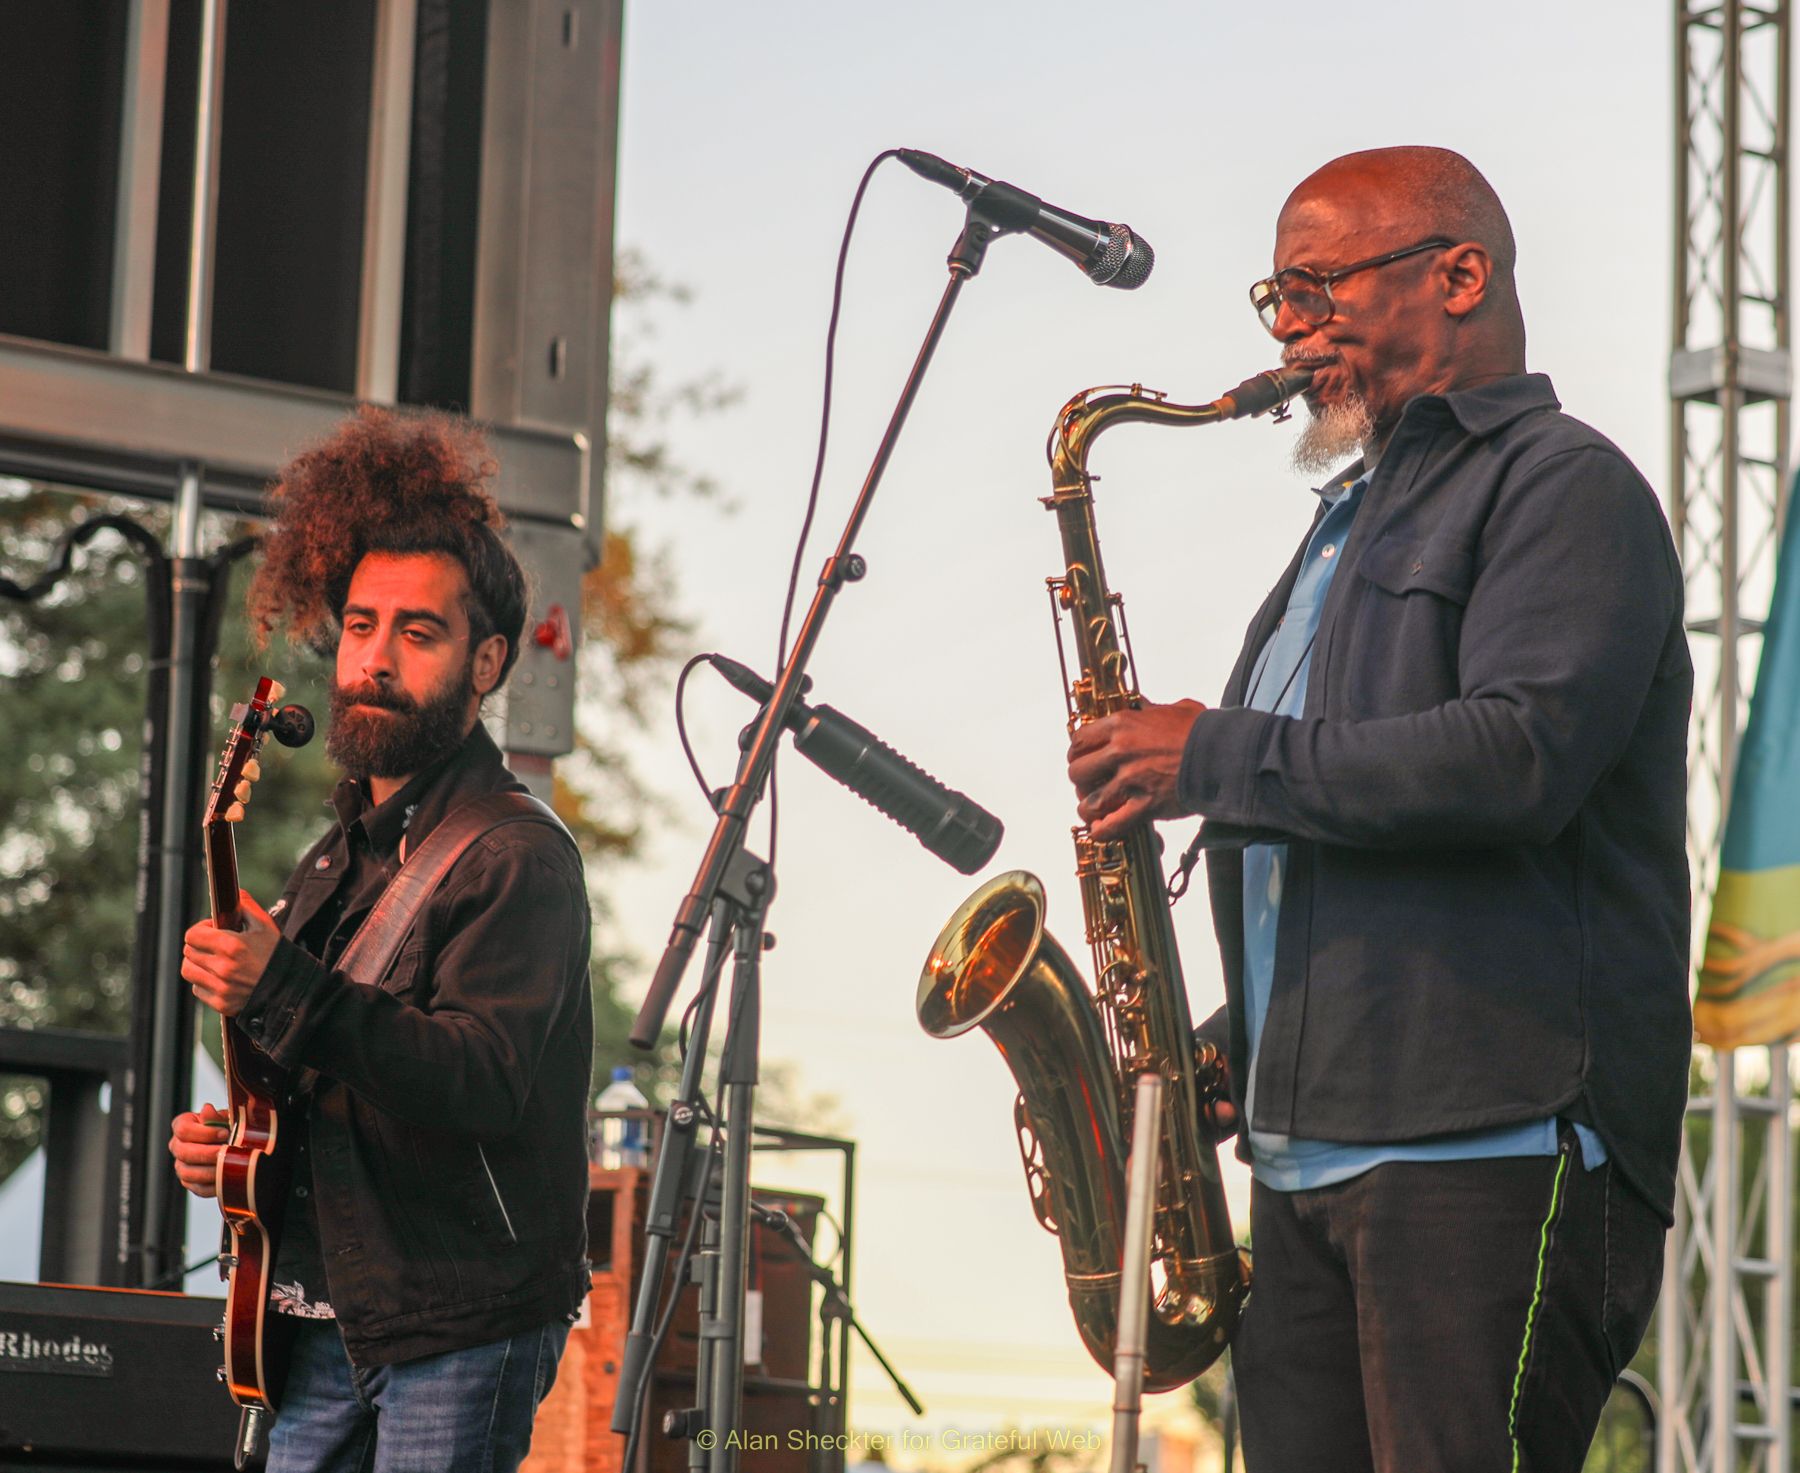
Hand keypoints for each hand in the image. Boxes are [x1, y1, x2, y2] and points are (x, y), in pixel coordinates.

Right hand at [169, 1102, 231, 1197]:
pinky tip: (226, 1178)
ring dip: (210, 1171)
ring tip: (228, 1166)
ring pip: (188, 1173)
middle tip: (226, 1152)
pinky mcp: (190, 1182)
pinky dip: (213, 1185)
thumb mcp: (225, 1119)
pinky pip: (198, 1188)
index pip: (183, 1130)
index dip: (205, 1133)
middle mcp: (177, 1146)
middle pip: (183, 1152)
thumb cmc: (227, 1128)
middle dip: (208, 1153)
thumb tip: (207, 1110)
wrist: (233, 1144)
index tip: (225, 1133)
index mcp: (182, 1126)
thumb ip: (215, 1117)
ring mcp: (181, 1165)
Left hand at [182, 891, 279, 1017]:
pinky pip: (198, 989)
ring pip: (188, 970)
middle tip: (214, 945)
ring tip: (211, 961)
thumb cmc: (277, 955)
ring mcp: (221, 987)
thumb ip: (247, 907)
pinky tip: (219, 977)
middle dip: (198, 945)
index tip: (211, 930)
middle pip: (188, 952)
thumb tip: (234, 892)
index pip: (193, 935)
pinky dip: (204, 982)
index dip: (200, 930)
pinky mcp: (220, 1003)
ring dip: (196, 963)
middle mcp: (223, 968)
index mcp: (232, 946)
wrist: (291, 989)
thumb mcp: (266, 927)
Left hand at [1066, 699, 1206, 841]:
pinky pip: (1112, 825)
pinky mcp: (1144, 805)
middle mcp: (1120, 752)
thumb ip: (1152, 709)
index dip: (1078, 752)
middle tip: (1092, 785)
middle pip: (1078, 771)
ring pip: (1090, 800)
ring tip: (1094, 810)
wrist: (1225, 754)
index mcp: (1122, 724)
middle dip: (1082, 781)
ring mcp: (1130, 780)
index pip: (1080, 739)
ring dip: (1089, 807)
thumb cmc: (1204, 731)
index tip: (1083, 759)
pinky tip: (1102, 830)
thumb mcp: (1175, 709)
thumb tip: (1142, 705)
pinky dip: (1103, 830)